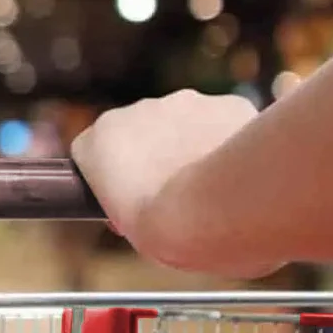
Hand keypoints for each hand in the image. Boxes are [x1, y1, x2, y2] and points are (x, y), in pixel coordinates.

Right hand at [70, 89, 278, 277]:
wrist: (217, 212)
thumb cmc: (165, 230)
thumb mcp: (125, 224)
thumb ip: (126, 198)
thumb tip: (145, 200)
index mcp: (99, 139)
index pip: (96, 150)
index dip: (114, 177)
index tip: (131, 201)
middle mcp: (137, 109)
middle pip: (142, 130)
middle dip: (155, 155)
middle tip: (172, 194)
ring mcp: (185, 102)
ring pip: (185, 121)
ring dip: (191, 145)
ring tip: (210, 184)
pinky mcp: (226, 103)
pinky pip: (224, 120)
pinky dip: (229, 141)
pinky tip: (236, 170)